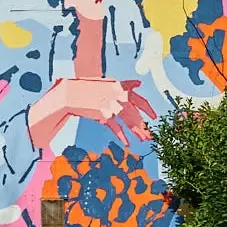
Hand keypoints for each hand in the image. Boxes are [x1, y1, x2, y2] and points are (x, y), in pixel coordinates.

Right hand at [28, 78, 156, 150]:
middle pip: (136, 114)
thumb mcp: (109, 83)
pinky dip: (122, 136)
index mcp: (121, 88)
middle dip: (144, 126)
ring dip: (138, 132)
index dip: (148, 110)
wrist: (72, 92)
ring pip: (129, 122)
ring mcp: (111, 106)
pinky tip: (127, 143)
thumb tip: (139, 84)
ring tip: (145, 139)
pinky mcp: (103, 115)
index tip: (155, 117)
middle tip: (151, 135)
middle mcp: (119, 97)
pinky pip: (116, 128)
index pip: (140, 100)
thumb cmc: (90, 86)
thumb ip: (124, 85)